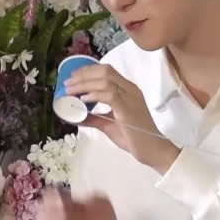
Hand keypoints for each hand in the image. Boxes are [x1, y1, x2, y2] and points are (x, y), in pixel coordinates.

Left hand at [65, 63, 179, 173]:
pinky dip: (94, 95)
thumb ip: (94, 118)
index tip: (73, 75)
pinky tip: (83, 99)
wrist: (151, 149)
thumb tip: (75, 116)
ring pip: (105, 80)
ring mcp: (130, 97)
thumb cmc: (132, 137)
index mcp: (127, 89)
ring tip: (70, 90)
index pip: (107, 70)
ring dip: (84, 83)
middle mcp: (129, 89)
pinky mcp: (127, 108)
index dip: (88, 69)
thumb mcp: (108, 124)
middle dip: (83, 74)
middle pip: (105, 71)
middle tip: (67, 82)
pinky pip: (109, 95)